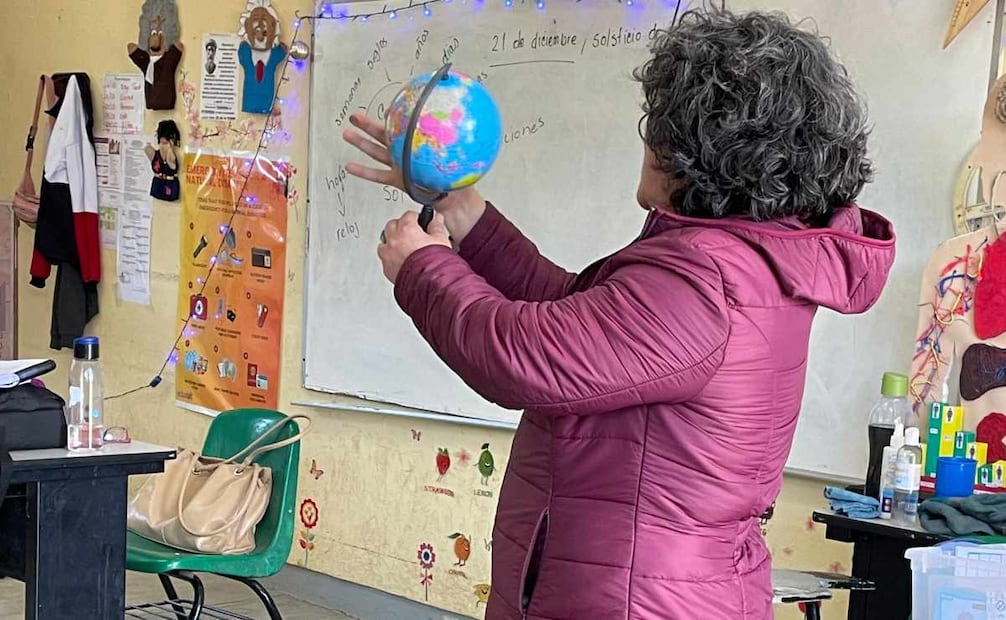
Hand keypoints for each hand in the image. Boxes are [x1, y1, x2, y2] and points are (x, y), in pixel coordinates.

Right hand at [344, 111, 486, 243]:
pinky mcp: (396, 181)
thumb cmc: (457, 178)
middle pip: (383, 136)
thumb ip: (454, 143)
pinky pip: (377, 176)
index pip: (403, 127)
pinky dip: (364, 171)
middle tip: (355, 115)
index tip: (388, 107)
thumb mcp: (457, 157)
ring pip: (376, 152)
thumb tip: (460, 125)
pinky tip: (350, 166)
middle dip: (368, 125)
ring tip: (347, 133)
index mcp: (417, 146)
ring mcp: (399, 167)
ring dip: (361, 143)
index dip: (395, 117)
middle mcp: (406, 154)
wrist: (453, 201)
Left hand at [378, 211, 450, 282]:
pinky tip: (401, 260)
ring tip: (404, 246)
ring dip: (392, 241)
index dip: (416, 218)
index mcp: (406, 229)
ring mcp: (388, 255)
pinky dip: (390, 257)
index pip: (409, 215)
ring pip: (384, 241)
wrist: (428, 284)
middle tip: (411, 232)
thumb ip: (436, 226)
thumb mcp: (441, 240)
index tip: (420, 221)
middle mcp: (394, 240)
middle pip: (392, 225)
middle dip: (400, 226)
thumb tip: (436, 219)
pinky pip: (385, 258)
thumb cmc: (434, 263)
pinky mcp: (387, 268)